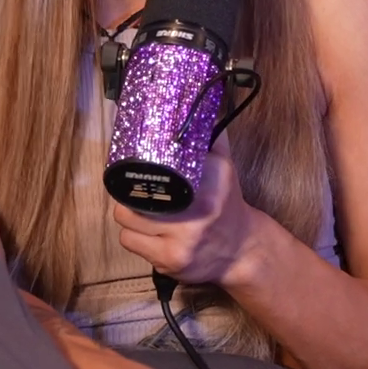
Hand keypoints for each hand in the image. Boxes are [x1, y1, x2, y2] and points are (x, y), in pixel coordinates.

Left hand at [113, 133, 260, 285]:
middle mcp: (200, 208)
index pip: (164, 162)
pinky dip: (133, 237)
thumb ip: (210, 139)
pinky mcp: (170, 260)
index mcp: (213, 180)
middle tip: (141, 191)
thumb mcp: (225, 168)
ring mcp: (184, 237)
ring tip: (145, 213)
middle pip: (137, 192)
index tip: (137, 163)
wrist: (241, 250)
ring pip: (126, 218)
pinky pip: (128, 241)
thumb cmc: (225, 206)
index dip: (142, 163)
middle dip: (131, 192)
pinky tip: (150, 234)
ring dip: (129, 215)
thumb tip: (194, 108)